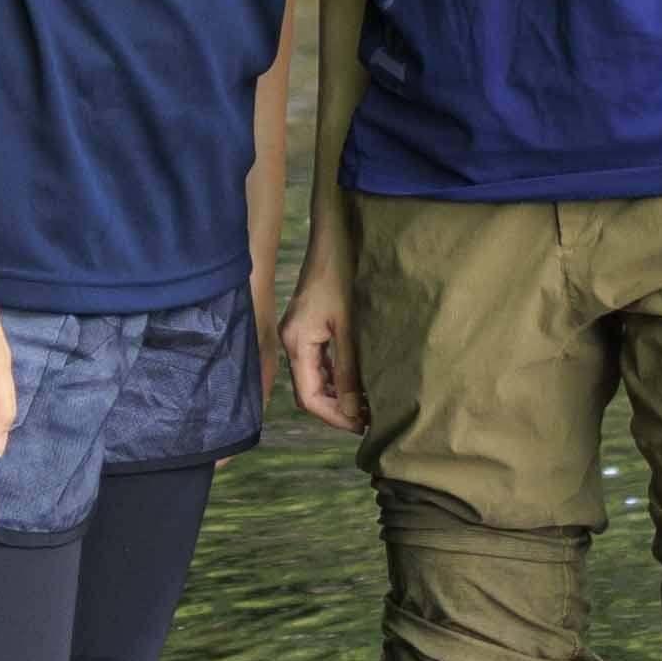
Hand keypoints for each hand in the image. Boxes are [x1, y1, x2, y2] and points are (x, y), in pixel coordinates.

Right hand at [279, 246, 361, 432]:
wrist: (336, 235)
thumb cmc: (343, 274)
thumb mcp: (349, 326)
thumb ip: (349, 369)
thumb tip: (354, 410)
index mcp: (297, 343)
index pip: (309, 397)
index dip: (335, 416)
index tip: (363, 425)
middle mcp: (293, 341)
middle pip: (309, 391)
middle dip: (337, 409)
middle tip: (368, 420)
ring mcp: (299, 333)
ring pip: (314, 378)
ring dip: (338, 395)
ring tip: (367, 405)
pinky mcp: (309, 325)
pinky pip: (318, 362)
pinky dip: (336, 377)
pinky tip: (357, 381)